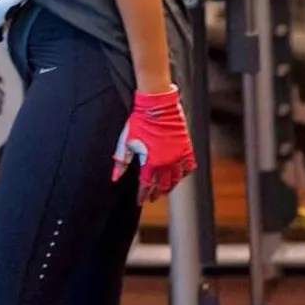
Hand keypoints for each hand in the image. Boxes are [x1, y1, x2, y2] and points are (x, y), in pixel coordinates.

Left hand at [112, 85, 197, 204]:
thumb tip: (115, 178)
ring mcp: (179, 155)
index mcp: (151, 162)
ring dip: (170, 186)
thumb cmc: (140, 120)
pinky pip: (189, 167)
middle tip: (152, 195)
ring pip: (177, 179)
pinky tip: (179, 174)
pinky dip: (184, 173)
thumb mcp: (126, 141)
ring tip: (164, 188)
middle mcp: (167, 162)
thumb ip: (121, 161)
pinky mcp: (187, 148)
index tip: (140, 200)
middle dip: (156, 192)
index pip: (146, 185)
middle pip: (163, 186)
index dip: (143, 195)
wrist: (157, 104)